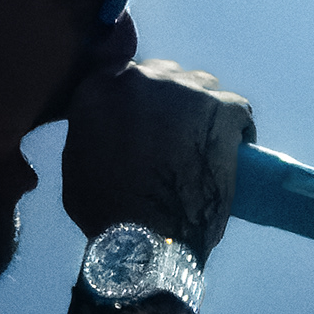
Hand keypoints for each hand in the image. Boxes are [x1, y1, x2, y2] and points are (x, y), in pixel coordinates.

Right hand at [61, 57, 256, 263]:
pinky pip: (237, 108)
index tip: (142, 117)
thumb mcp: (76, 162)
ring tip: (203, 144)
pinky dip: (236, 128)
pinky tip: (233, 149)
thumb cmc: (105, 212)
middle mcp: (141, 79)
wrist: (145, 239)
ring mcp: (185, 91)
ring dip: (202, 110)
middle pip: (165, 75)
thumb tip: (107, 126)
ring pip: (202, 86)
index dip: (137, 97)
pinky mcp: (222, 109)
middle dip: (170, 101)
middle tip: (173, 136)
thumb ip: (89, 129)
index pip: (124, 74)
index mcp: (99, 88)